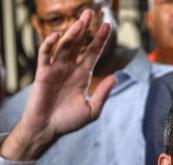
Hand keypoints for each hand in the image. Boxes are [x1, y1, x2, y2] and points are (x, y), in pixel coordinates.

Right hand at [0, 9, 116, 160]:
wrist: (48, 129)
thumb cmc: (69, 121)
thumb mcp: (92, 110)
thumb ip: (102, 94)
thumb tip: (115, 77)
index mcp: (83, 76)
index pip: (92, 54)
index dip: (100, 40)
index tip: (107, 26)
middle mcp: (70, 69)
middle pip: (78, 44)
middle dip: (84, 29)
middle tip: (90, 12)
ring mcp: (56, 69)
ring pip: (64, 46)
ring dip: (71, 34)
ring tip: (80, 22)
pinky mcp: (43, 73)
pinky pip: (45, 54)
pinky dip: (50, 44)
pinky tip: (57, 36)